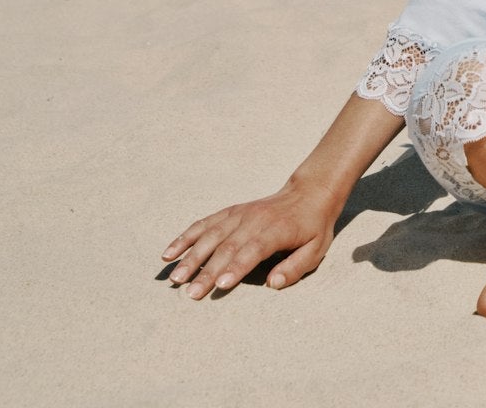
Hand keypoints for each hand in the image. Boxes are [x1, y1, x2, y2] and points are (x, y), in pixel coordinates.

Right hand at [161, 179, 342, 299]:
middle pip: (227, 247)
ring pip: (210, 235)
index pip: (253, 250)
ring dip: (191, 257)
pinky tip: (169, 253)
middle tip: (190, 293)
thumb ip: (295, 267)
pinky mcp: (230, 212)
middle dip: (207, 271)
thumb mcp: (316, 249)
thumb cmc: (313, 227)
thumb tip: (272, 284)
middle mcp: (254, 220)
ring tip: (175, 278)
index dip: (236, 267)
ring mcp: (239, 214)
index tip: (219, 285)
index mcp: (277, 230)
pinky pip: (203, 224)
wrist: (309, 192)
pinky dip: (185, 237)